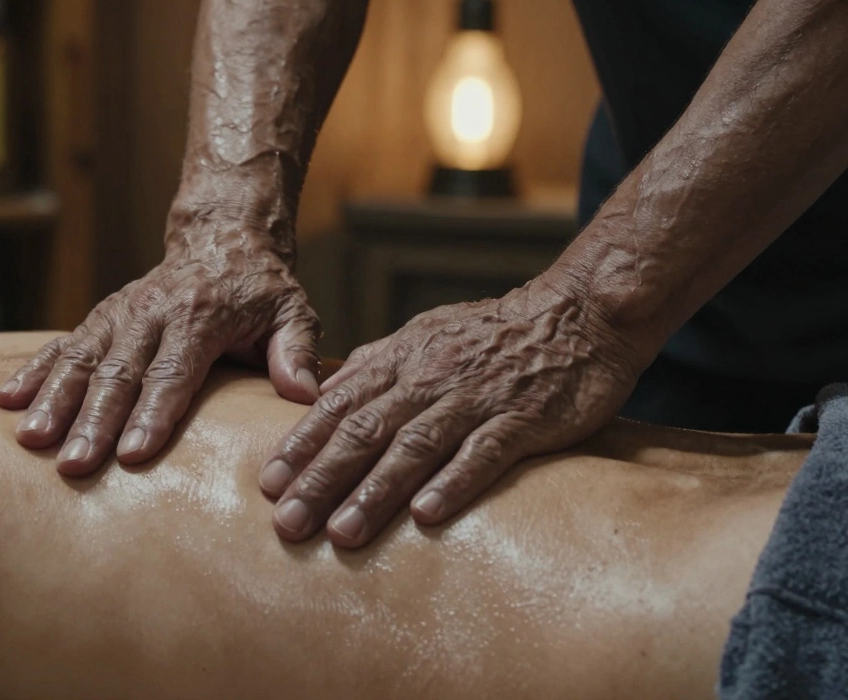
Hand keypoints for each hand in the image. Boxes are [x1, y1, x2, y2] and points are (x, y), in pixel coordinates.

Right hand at [0, 224, 320, 475]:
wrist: (221, 239)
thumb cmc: (261, 288)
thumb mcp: (292, 310)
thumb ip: (296, 350)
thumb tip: (304, 395)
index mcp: (199, 316)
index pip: (173, 371)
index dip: (153, 413)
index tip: (135, 453)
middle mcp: (151, 312)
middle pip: (118, 373)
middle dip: (94, 422)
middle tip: (75, 466)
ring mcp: (119, 314)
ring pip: (81, 359)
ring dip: (55, 401)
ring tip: (32, 441)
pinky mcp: (100, 318)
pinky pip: (61, 345)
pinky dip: (33, 371)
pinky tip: (6, 400)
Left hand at [258, 278, 642, 547]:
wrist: (579, 314)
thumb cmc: (495, 334)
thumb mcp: (425, 335)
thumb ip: (375, 365)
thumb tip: (322, 393)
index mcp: (403, 361)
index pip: (339, 405)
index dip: (302, 445)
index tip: (268, 483)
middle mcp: (431, 378)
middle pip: (366, 431)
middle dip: (322, 479)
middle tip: (287, 523)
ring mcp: (476, 398)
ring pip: (416, 446)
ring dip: (376, 491)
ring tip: (341, 532)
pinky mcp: (523, 419)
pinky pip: (484, 452)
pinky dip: (454, 482)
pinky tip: (427, 516)